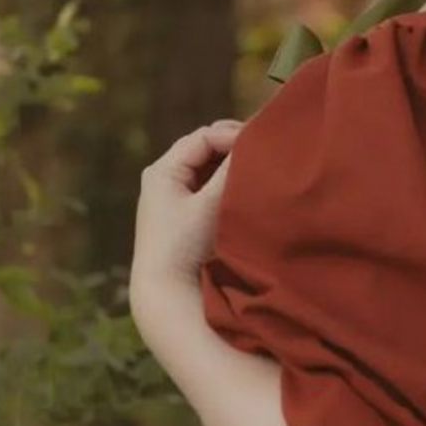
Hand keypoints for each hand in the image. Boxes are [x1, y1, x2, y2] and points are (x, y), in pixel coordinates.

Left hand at [129, 119, 244, 301]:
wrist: (166, 290)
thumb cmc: (186, 245)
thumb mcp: (210, 204)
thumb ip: (230, 171)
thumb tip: (254, 143)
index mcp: (162, 170)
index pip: (203, 137)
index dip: (233, 135)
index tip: (261, 144)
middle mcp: (163, 179)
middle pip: (203, 150)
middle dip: (232, 147)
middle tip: (263, 151)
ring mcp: (170, 198)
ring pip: (206, 169)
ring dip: (230, 166)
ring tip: (257, 169)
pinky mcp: (180, 216)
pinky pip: (205, 188)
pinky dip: (224, 184)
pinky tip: (243, 190)